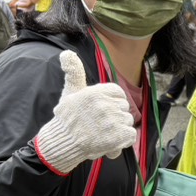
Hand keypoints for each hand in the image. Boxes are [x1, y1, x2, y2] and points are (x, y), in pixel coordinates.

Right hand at [32, 51, 135, 173]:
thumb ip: (74, 72)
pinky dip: (123, 141)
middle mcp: (105, 105)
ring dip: (118, 129)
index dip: (113, 102)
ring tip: (102, 133)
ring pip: (127, 121)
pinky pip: (131, 135)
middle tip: (99, 123)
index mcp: (96, 92)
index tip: (102, 110)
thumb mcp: (71, 92)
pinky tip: (110, 142)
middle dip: (115, 116)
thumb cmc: (67, 118)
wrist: (64, 143)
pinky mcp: (119, 136)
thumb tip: (67, 53)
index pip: (118, 92)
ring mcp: (113, 120)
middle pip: (124, 107)